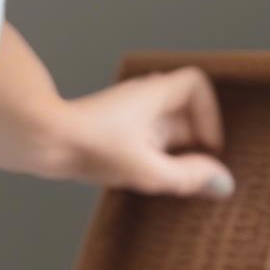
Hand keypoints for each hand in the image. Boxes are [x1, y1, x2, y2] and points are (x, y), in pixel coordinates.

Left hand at [47, 66, 234, 197]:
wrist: (45, 144)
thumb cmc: (92, 148)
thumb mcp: (149, 169)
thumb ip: (189, 177)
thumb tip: (223, 182)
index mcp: (155, 95)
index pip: (197, 86)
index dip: (210, 114)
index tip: (208, 145)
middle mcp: (144, 100)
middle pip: (187, 113)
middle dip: (197, 142)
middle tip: (197, 172)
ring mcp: (130, 117)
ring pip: (169, 130)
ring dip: (178, 155)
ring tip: (175, 181)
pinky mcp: (117, 135)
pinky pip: (150, 143)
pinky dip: (159, 161)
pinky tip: (151, 184)